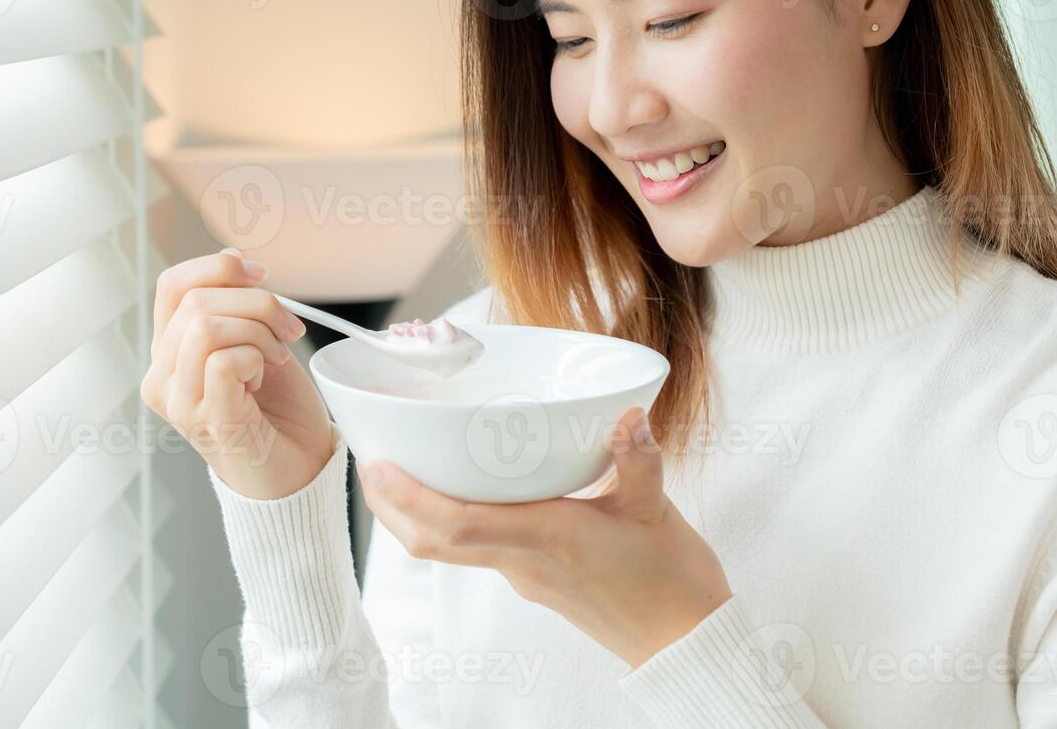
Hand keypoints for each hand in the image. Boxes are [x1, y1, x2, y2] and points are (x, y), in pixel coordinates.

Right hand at [140, 247, 335, 498]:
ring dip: (258, 331)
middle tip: (288, 330)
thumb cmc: (280, 410)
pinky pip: (223, 361)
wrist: (299, 470)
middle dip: (257, 302)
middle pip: (195, 300)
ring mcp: (179, 401)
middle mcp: (162, 376)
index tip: (261, 276)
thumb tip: (235, 259)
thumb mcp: (259, 342)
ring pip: (206, 326)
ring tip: (277, 357)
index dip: (219, 267)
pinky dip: (255, 358)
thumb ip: (239, 306)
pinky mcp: (206, 420)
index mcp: (170, 352)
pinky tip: (265, 378)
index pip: (173, 284)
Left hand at [357, 406, 731, 667]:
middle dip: (394, 507)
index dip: (409, 498)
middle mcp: (524, 561)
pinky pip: (480, 551)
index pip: (457, 525)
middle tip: (371, 464)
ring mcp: (526, 575)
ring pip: (451, 550)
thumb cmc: (671, 582)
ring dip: (417, 517)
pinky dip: (454, 523)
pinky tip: (465, 491)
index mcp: (546, 539)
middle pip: (434, 542)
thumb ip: (637, 460)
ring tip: (402, 473)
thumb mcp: (656, 509)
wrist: (684, 641)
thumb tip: (627, 415)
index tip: (378, 466)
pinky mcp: (536, 580)